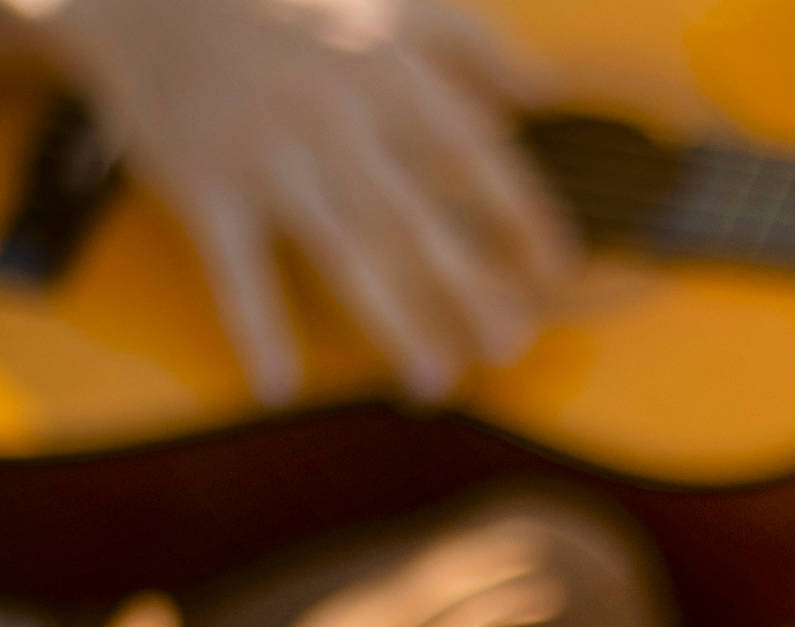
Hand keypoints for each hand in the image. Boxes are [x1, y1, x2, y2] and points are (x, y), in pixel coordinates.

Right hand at [21, 0, 573, 403]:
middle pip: (416, 220)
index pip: (473, 154)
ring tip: (432, 384)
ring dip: (392, 323)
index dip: (521, 214)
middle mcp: (333, 120)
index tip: (558, 270)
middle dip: (470, 288)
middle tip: (512, 348)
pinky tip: (279, 387)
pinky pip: (237, 268)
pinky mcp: (205, 185)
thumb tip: (546, 90)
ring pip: (345, 252)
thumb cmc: (285, 1)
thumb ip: (469, 41)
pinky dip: (256, 327)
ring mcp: (268, 156)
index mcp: (382, 74)